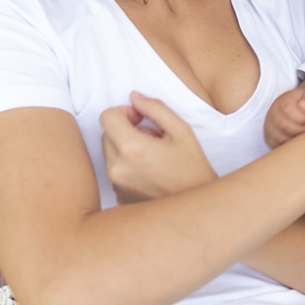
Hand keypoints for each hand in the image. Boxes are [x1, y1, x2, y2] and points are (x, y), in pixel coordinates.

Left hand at [100, 91, 216, 203]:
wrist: (197, 207)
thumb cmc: (193, 169)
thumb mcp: (181, 130)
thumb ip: (155, 108)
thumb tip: (134, 97)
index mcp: (131, 148)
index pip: (107, 116)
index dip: (125, 112)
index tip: (142, 118)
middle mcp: (117, 168)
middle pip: (107, 134)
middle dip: (126, 129)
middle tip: (153, 136)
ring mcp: (116, 184)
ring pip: (110, 152)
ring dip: (127, 147)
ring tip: (154, 155)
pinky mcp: (118, 196)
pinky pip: (115, 170)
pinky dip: (128, 165)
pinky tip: (151, 171)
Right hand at [264, 87, 304, 147]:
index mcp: (283, 99)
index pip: (287, 108)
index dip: (301, 116)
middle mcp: (273, 111)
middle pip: (282, 124)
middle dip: (300, 129)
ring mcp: (269, 125)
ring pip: (279, 138)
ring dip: (296, 139)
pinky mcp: (270, 138)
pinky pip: (277, 146)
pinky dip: (290, 146)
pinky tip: (300, 142)